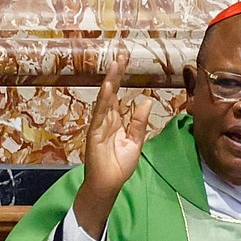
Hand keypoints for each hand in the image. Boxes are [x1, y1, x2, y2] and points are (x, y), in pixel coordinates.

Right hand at [74, 55, 152, 238]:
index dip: (122, 80)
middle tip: (121, 55)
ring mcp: (99, 125)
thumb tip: (145, 101)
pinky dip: (104, 100)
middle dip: (116, 75)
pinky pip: (100, 114)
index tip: (126, 63)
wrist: (108, 184)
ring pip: (105, 100)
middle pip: (112, 93)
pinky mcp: (95, 133)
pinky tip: (107, 87)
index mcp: (116, 122)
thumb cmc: (119, 165)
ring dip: (110, 82)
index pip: (119, 96)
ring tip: (116, 65)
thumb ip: (138, 122)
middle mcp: (106, 120)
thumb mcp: (135, 141)